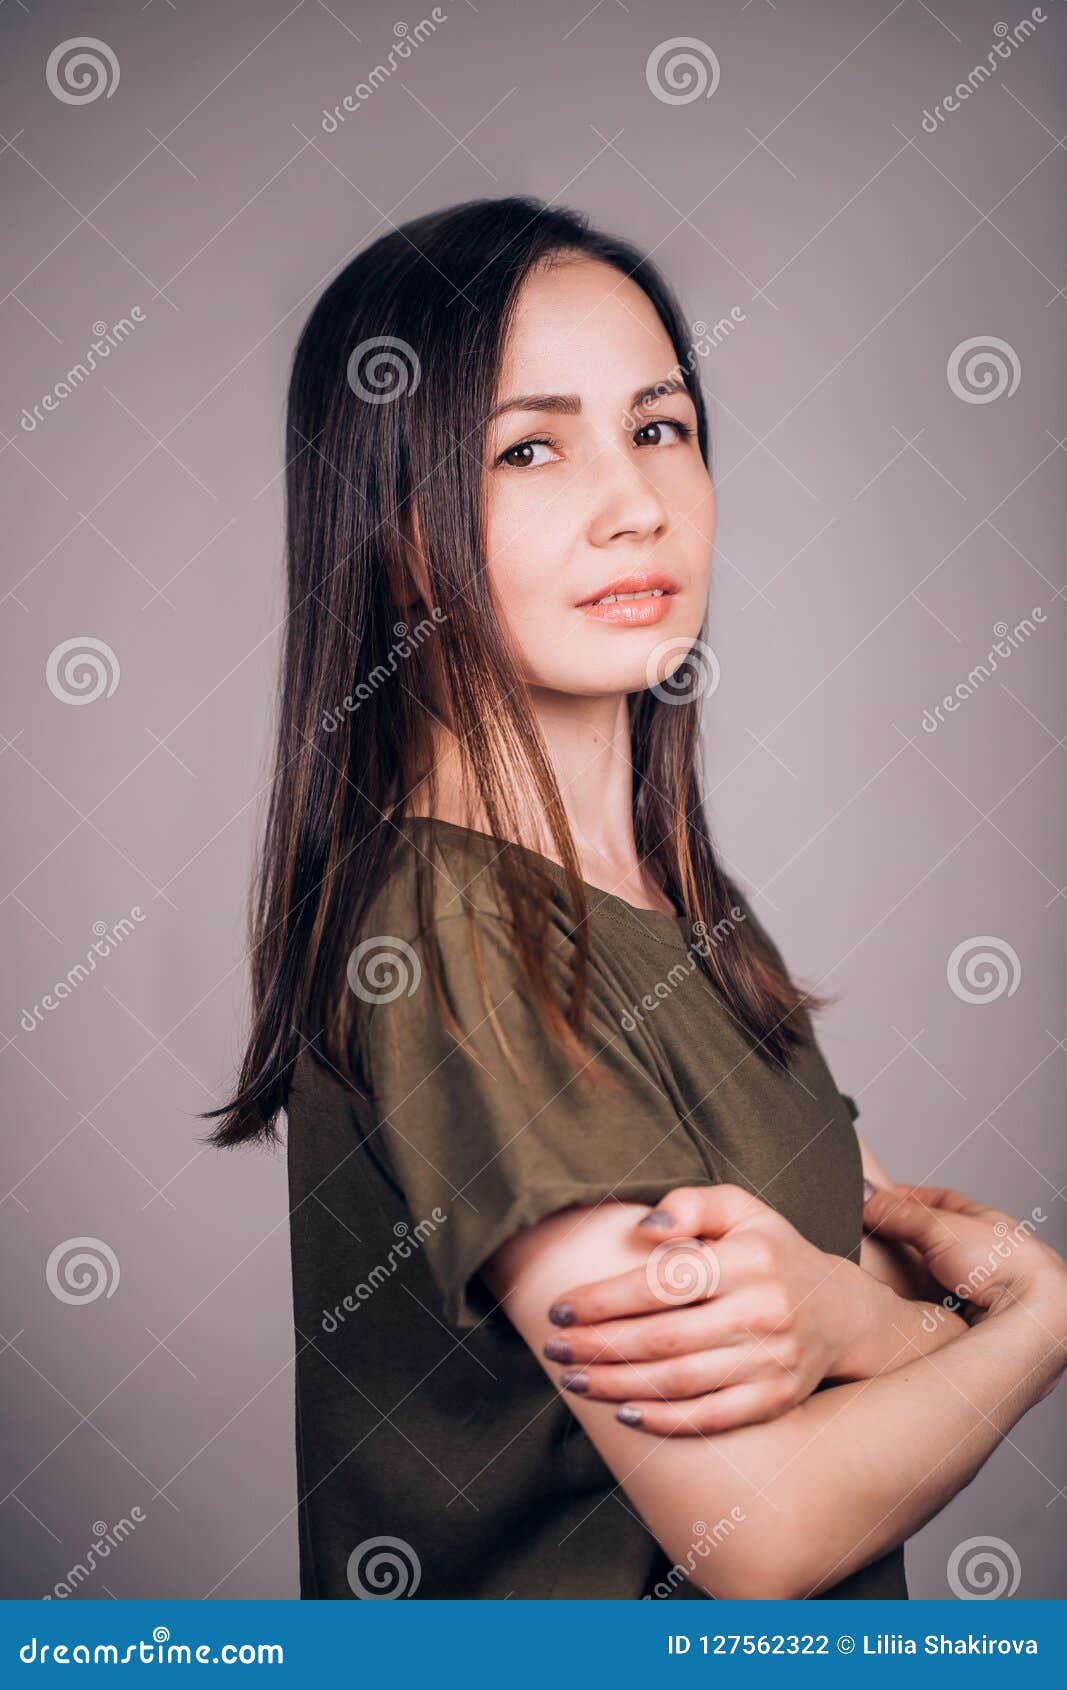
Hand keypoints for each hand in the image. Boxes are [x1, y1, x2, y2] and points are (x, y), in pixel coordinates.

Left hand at [541, 1184, 882, 1435]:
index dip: (605, 1299)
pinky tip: (623, 1414)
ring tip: (573, 1379)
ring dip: (617, 1385)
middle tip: (554, 1348)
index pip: (664, 1283)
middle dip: (599, 1346)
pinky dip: (664, 1421)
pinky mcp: (775, 1400)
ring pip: (680, 1382)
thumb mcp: (741, 1209)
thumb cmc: (771, 1251)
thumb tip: (643, 1227)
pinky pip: (711, 1417)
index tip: (560, 1309)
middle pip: (664, 1338)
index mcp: (750, 1259)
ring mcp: (772, 1361)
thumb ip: (691, 1204)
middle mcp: (764, 1311)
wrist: (839, 1311)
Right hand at [862, 1181, 1066, 1333]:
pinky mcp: (974, 1319)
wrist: (1030, 1315)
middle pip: (936, 1240)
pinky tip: (903, 1307)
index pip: (941, 1200)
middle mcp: (987, 1254)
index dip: (909, 1198)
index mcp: (986, 1221)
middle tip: (874, 1240)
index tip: (879, 1199)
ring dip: (912, 1277)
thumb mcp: (940, 1227)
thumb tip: (869, 1201)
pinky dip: (918, 1305)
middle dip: (906, 1241)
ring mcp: (982, 1288)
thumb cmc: (1004, 1266)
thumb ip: (901, 1213)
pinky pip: (936, 1306)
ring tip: (883, 1278)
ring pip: (936, 1276)